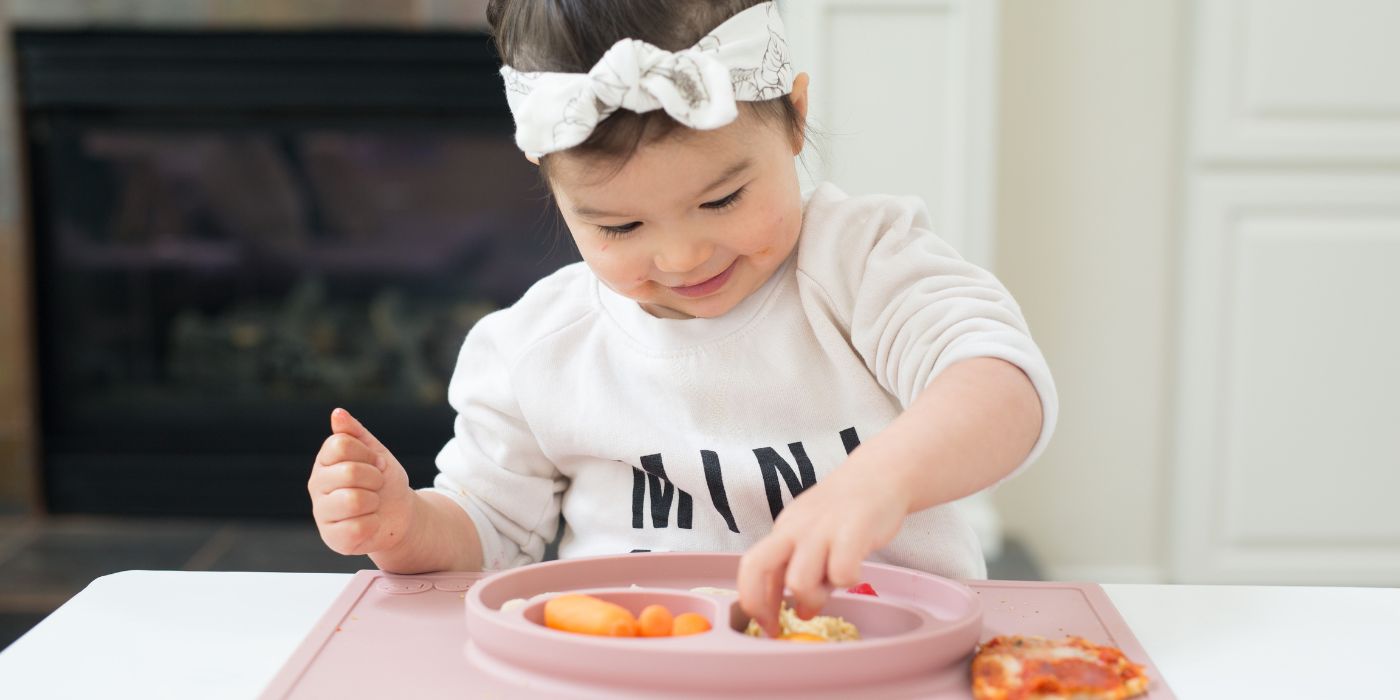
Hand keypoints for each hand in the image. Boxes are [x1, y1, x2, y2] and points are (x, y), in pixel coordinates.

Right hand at [309, 408, 415, 555]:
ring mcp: (322, 513)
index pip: (341, 444)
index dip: (368, 454)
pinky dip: (374, 523)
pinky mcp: (333, 538)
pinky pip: (359, 527)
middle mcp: (317, 486)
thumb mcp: (375, 452)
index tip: (377, 463)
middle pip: (349, 472)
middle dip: (375, 478)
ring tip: (373, 504)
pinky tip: (370, 522)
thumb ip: (355, 433)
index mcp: (324, 461)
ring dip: (375, 501)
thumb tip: (337, 413)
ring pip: (354, 500)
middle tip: (377, 485)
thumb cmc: (384, 481)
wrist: (399, 515)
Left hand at [736, 456, 909, 636]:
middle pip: (757, 567)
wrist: (880, 473)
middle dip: (761, 603)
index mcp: (783, 530)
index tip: (767, 625)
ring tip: (832, 586)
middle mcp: (795, 528)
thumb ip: (798, 568)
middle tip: (781, 622)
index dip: (752, 601)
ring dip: (814, 598)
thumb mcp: (811, 535)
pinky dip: (848, 581)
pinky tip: (856, 569)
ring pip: (799, 581)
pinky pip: (842, 573)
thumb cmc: (845, 511)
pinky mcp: (853, 530)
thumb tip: (794, 611)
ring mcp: (822, 528)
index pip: (751, 566)